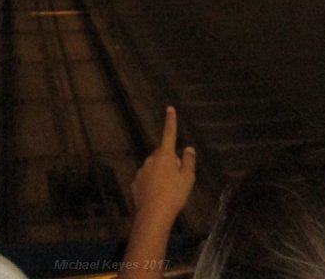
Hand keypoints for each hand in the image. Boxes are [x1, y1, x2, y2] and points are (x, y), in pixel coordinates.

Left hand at [131, 107, 195, 226]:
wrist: (153, 215)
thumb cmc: (174, 195)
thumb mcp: (188, 178)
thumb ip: (188, 162)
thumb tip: (189, 149)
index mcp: (165, 155)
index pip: (169, 134)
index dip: (171, 121)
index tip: (170, 108)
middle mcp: (151, 159)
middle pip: (163, 155)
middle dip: (169, 162)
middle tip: (177, 179)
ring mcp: (142, 171)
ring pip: (154, 168)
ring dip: (160, 174)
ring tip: (167, 192)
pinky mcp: (135, 184)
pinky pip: (146, 180)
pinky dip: (152, 185)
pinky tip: (156, 198)